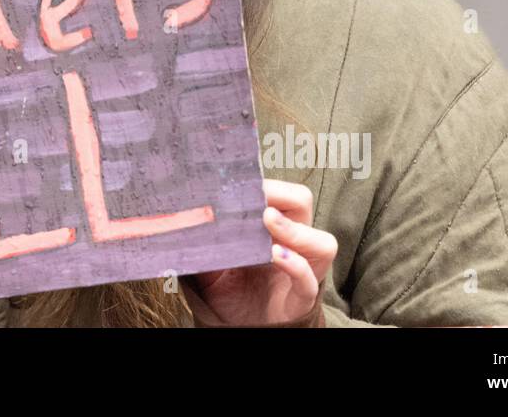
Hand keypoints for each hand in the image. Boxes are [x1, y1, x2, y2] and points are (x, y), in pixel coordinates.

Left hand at [182, 178, 336, 325]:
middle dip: (281, 194)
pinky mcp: (302, 296)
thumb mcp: (209, 262)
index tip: (238, 180)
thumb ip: (202, 242)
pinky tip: (276, 255)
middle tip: (256, 196)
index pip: (278, 191)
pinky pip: (309, 279)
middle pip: (303, 203)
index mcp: (271, 227)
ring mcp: (302, 268)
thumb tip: (185, 217)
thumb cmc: (228, 289)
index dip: (263, 183)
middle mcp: (292, 241)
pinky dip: (295, 265)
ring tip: (269, 220)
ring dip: (294, 229)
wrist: (237, 327)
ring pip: (322, 242)